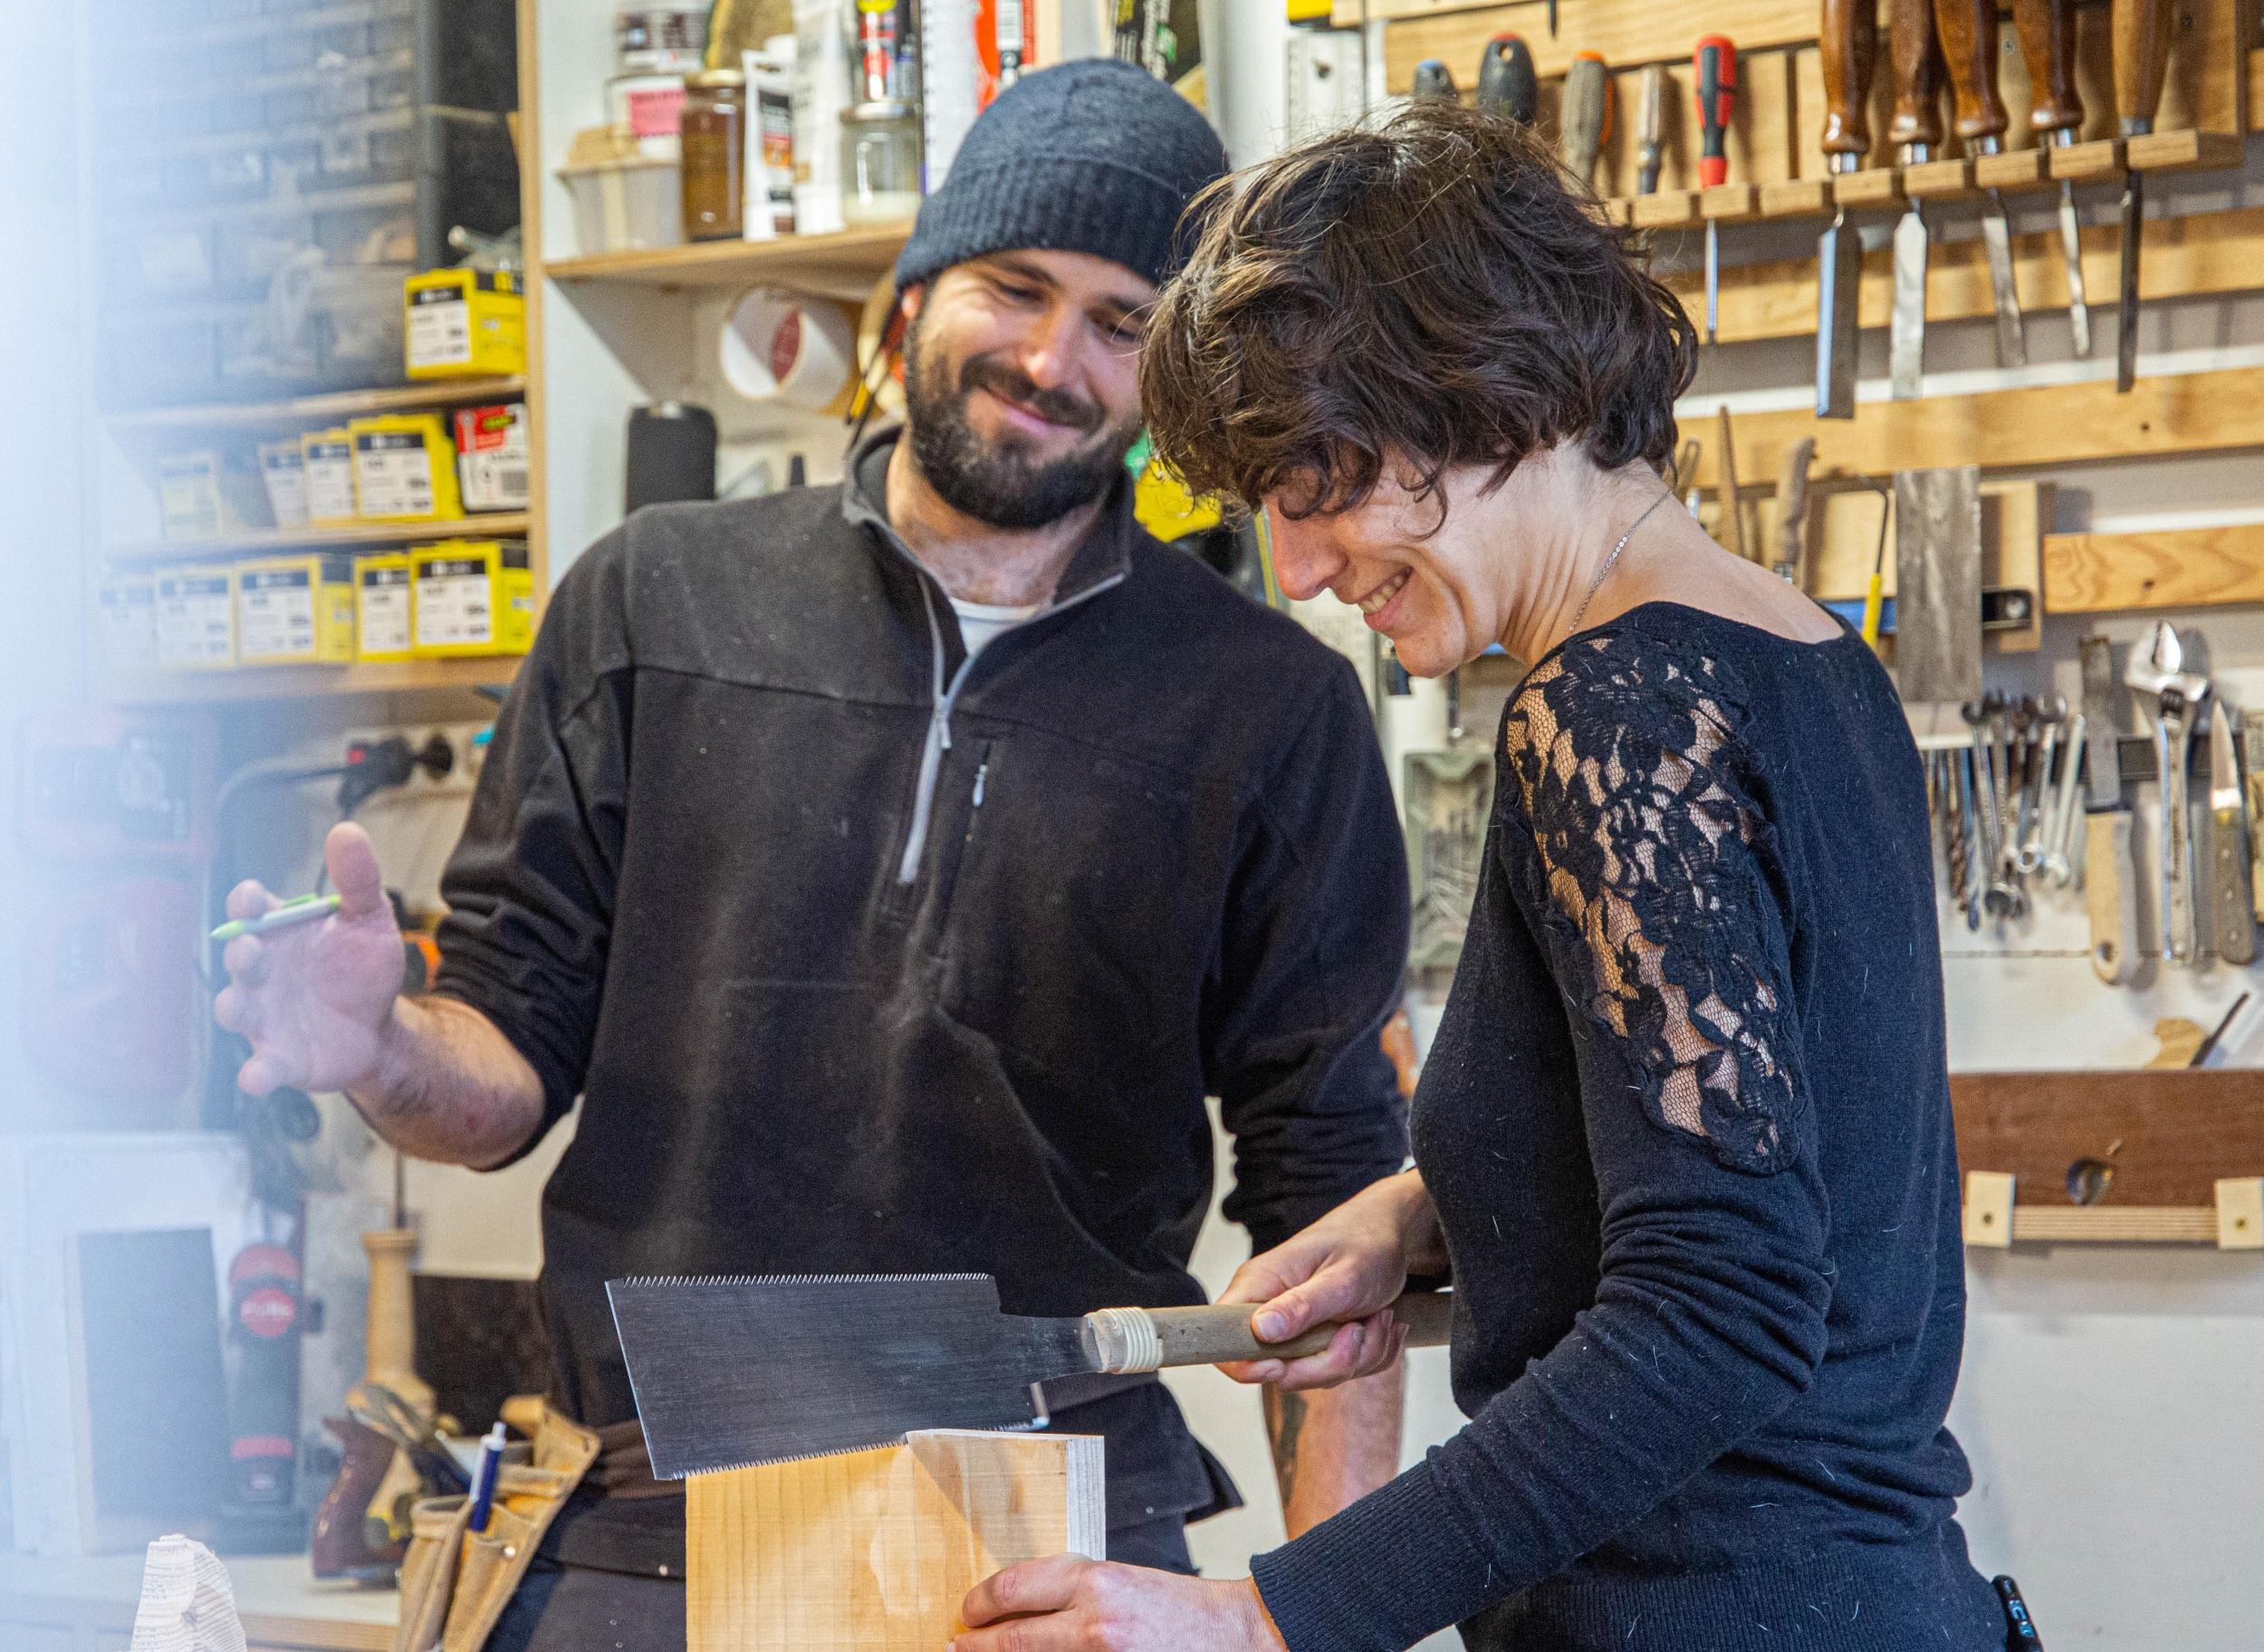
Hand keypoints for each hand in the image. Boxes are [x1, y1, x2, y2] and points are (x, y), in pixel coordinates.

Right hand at [212, 823, 405, 1096]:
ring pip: (236, 1009)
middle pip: (240, 959)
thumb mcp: (369, 919)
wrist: (378, 1024)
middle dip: (241, 953)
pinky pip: (261, 1066)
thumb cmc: (360, 968)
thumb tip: (347, 832)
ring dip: (234, 1006)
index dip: (246, 903)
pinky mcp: (280, 1056)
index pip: (251, 910)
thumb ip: (358, 879)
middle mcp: (262, 973)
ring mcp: (266, 1015)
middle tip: (251, 947)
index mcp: (279, 933)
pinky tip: (256, 1076)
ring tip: (239, 1005)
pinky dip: (256, 1072)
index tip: (250, 900)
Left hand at [954, 1557, 1286, 1651]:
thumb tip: (1019, 1609)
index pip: (1014, 1587)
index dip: (980, 1601)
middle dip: (975, 1645)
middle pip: (1010, 1638)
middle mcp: (1096, 1623)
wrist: (1240, 1639)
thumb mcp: (1122, 1584)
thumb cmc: (1183, 1611)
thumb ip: (1073, 1595)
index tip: (967, 1610)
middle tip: (957, 1644)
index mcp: (1098, 1582)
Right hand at [1216, 1170, 1439, 1392]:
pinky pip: (1340, 1372)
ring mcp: (1296, 1331)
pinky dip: (1370, 1354)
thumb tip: (1260, 1330)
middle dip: (1330, 1362)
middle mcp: (1271, 1311)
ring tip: (1378, 1316)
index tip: (1285, 1364)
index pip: (1224, 1340)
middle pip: (1280, 1372)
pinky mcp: (1319, 1343)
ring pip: (1316, 1376)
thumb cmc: (1366, 1243)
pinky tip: (1380, 1323)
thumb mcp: (1341, 1277)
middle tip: (1359, 1329)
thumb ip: (1302, 1305)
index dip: (1248, 1365)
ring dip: (1359, 1354)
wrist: (1392, 1235)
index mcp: (1260, 1285)